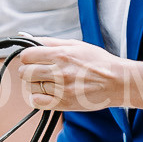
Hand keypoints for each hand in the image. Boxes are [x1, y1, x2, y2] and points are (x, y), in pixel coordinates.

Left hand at [14, 40, 142, 114]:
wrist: (117, 82)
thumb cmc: (98, 62)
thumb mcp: (76, 45)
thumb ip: (51, 42)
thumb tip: (29, 38)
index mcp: (61, 54)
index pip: (26, 55)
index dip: (27, 57)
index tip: (32, 59)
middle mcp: (59, 71)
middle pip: (25, 72)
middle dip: (28, 71)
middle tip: (37, 72)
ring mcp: (61, 89)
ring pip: (31, 87)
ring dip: (35, 85)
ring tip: (47, 82)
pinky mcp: (64, 103)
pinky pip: (37, 102)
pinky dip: (38, 98)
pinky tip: (47, 93)